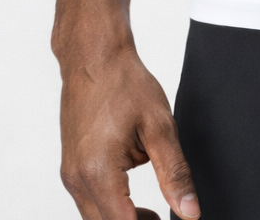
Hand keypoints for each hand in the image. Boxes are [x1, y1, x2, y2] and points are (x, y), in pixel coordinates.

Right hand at [57, 34, 199, 219]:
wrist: (94, 56)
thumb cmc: (124, 83)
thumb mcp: (159, 126)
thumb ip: (174, 173)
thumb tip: (189, 212)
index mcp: (98, 171)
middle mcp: (77, 179)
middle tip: (162, 219)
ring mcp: (70, 175)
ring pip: (94, 218)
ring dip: (122, 219)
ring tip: (153, 214)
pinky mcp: (70, 168)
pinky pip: (88, 202)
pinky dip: (110, 206)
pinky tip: (131, 196)